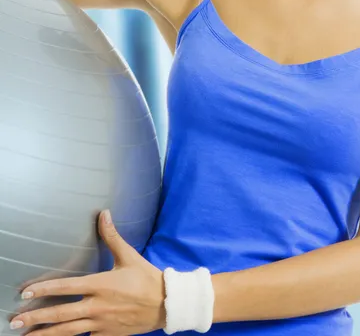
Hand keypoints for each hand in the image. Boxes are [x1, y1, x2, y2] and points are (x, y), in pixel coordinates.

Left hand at [10, 210, 165, 335]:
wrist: (166, 303)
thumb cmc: (146, 278)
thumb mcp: (129, 256)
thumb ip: (112, 237)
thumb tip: (103, 214)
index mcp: (101, 284)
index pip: (67, 287)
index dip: (45, 290)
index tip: (26, 292)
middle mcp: (98, 306)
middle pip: (61, 313)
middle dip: (35, 317)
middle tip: (15, 320)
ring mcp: (101, 323)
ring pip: (67, 331)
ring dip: (45, 334)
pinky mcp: (106, 334)